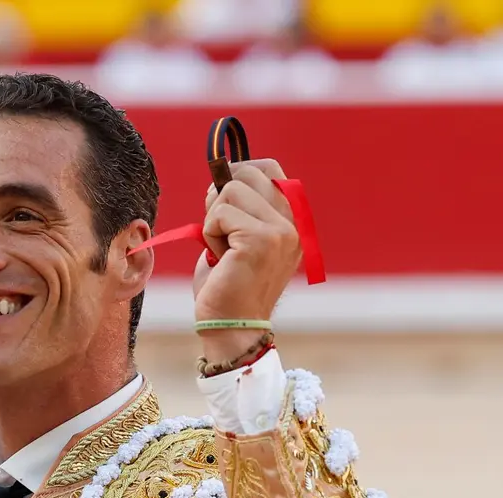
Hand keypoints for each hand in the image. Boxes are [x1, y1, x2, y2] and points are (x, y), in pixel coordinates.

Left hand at [192, 159, 300, 363]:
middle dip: (219, 196)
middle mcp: (293, 223)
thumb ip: (239, 207)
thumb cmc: (226, 284)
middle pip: (246, 172)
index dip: (236, 175)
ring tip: (223, 250)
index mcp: (291, 220)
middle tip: (219, 229)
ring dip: (213, 220)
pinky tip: (220, 259)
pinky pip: (219, 214)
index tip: (222, 205)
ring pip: (230, 189)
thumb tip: (222, 173)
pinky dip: (209, 235)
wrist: (230, 325)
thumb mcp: (237, 236)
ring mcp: (281, 230)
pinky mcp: (262, 239)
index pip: (267, 168)